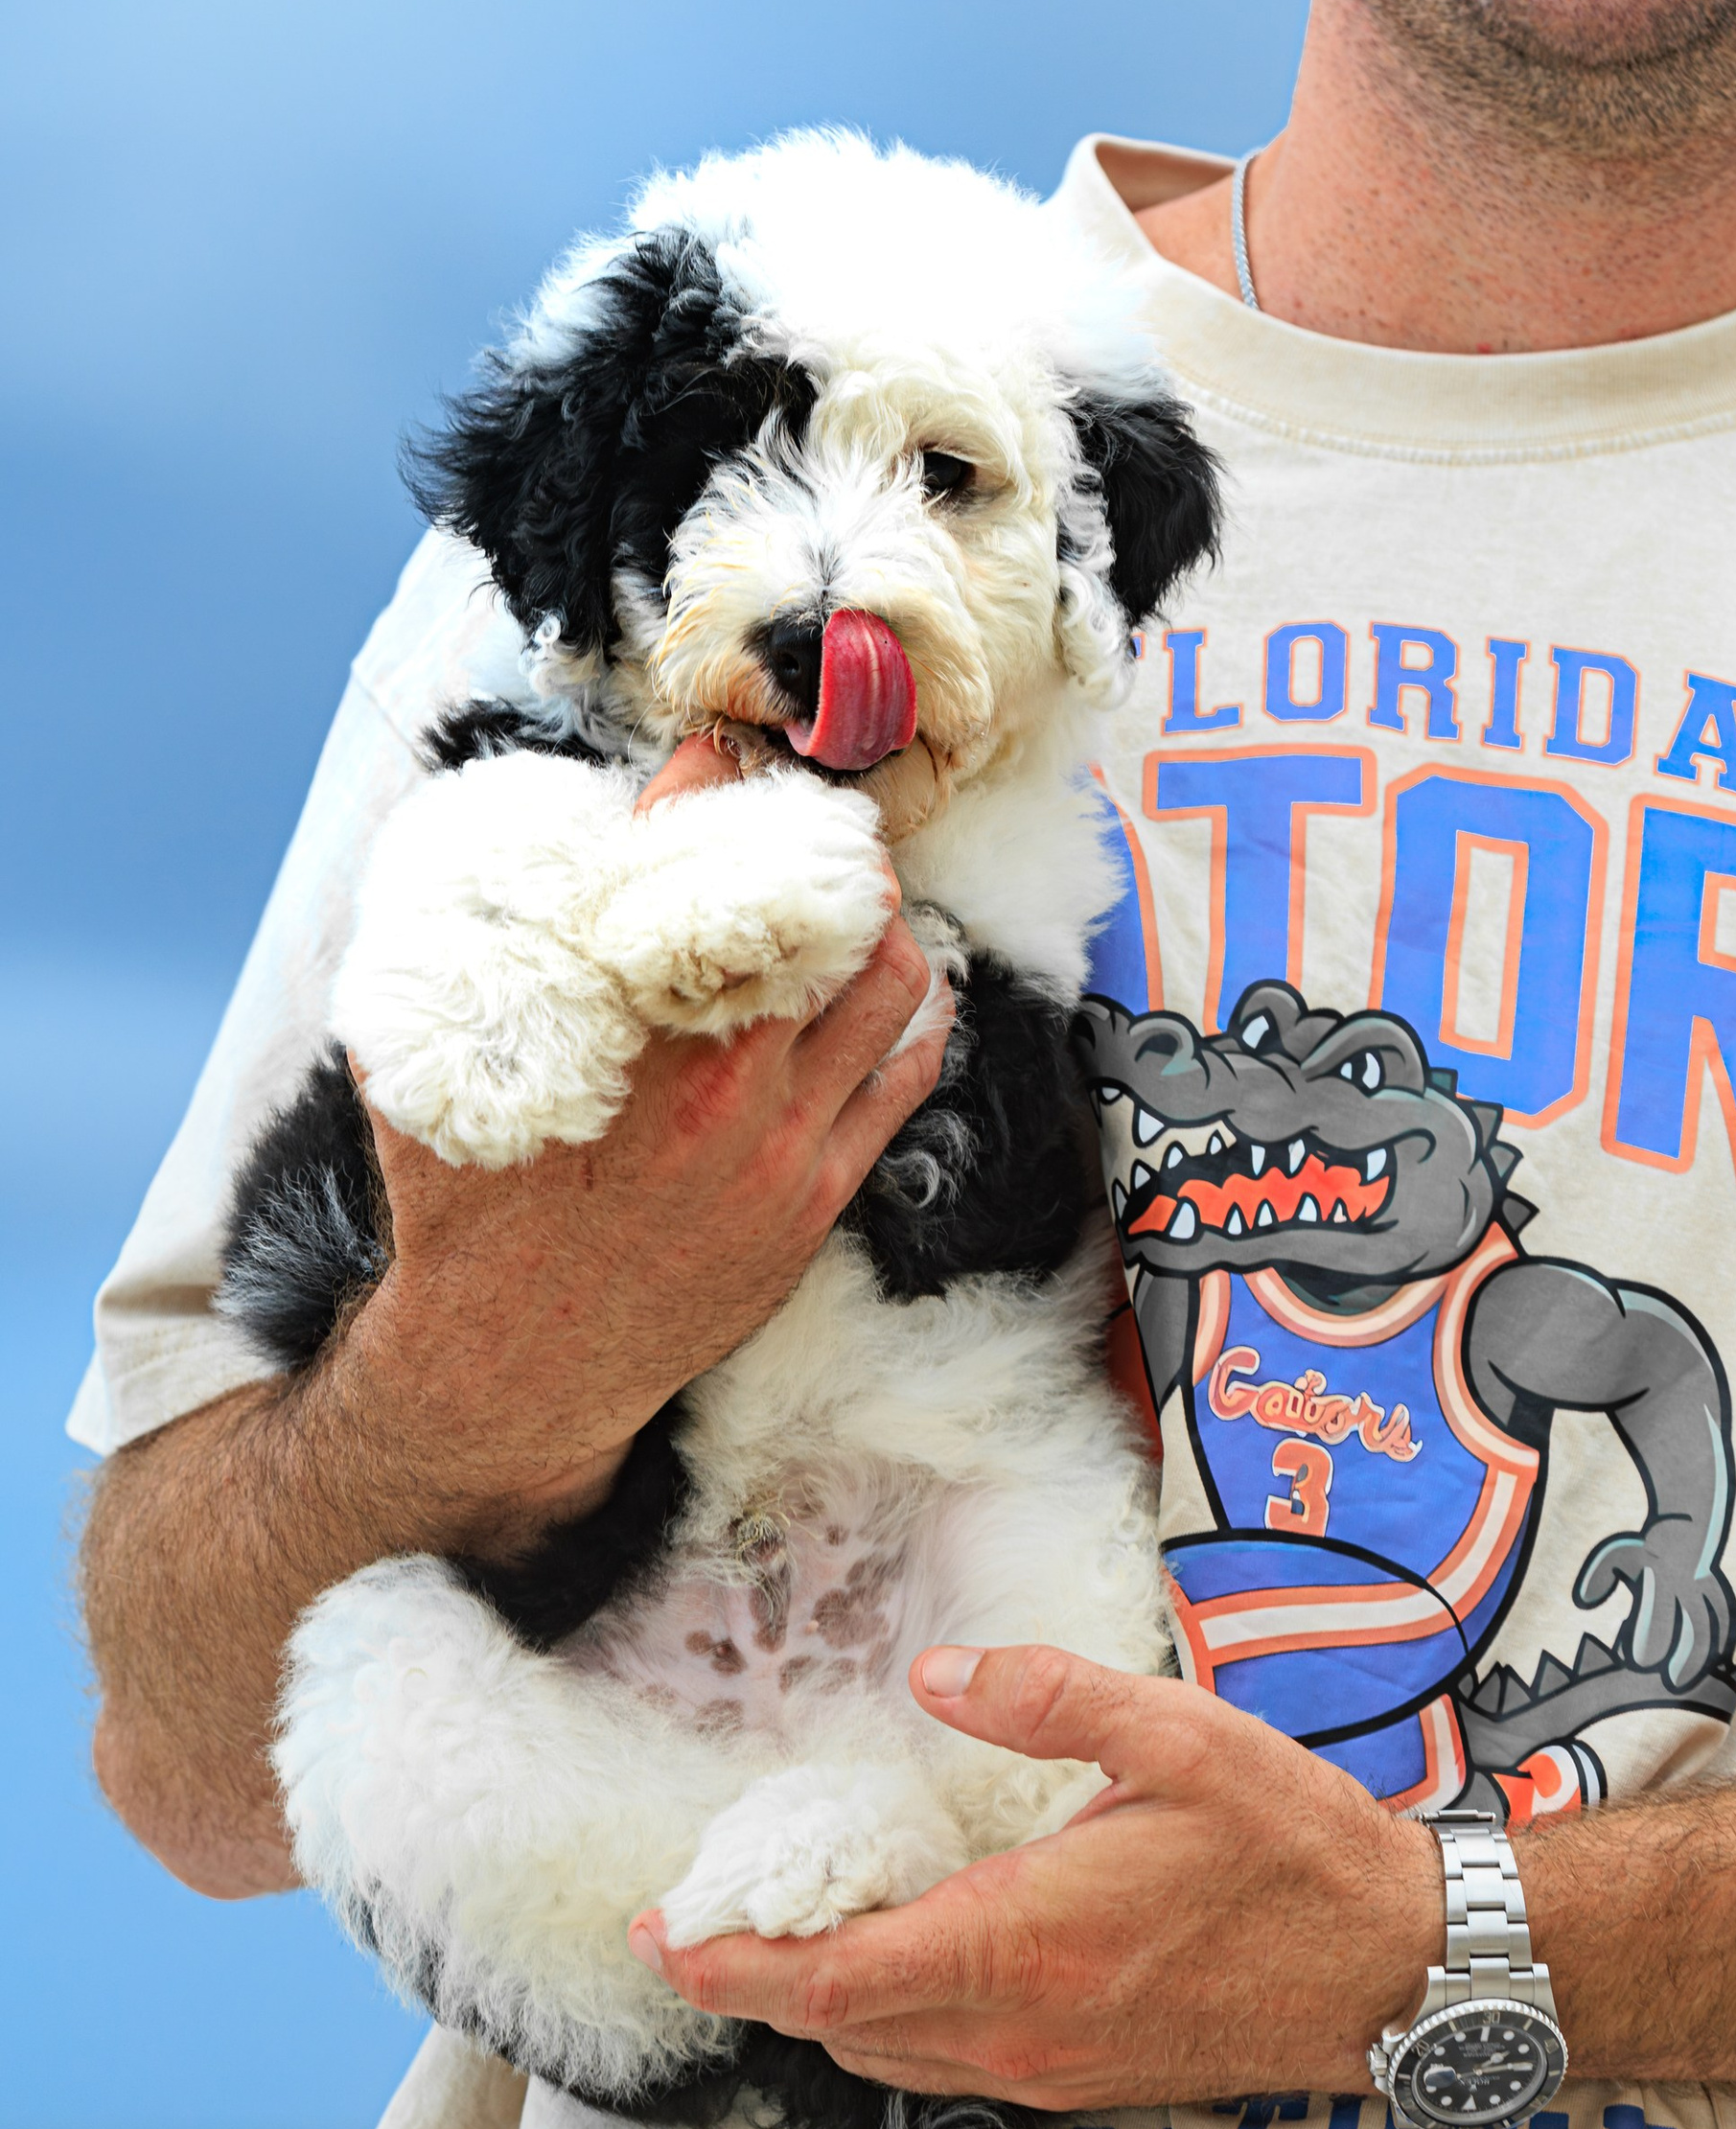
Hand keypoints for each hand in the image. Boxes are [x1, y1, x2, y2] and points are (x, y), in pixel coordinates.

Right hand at [334, 735, 944, 1554]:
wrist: (509, 1371)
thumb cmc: (465, 1210)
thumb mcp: (430, 1066)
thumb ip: (460, 957)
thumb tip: (479, 856)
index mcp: (616, 1029)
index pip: (687, 861)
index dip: (707, 785)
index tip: (715, 758)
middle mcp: (711, 1077)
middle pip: (819, 912)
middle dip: (824, 846)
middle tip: (818, 819)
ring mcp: (777, 1139)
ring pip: (888, 985)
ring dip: (884, 922)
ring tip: (860, 895)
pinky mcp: (815, 1194)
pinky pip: (904, 1076)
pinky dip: (912, 1013)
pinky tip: (896, 982)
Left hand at [629, 1644, 1444, 2104]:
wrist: (1390, 1965)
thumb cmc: (1292, 1850)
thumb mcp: (1176, 1737)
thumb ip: (1047, 1700)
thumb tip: (934, 1680)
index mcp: (1022, 1944)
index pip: (831, 1981)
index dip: (730, 1963)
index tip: (662, 1929)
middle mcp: (1018, 2026)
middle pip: (839, 2027)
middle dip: (758, 1977)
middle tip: (708, 1909)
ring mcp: (1050, 2065)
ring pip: (889, 2052)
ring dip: (824, 2000)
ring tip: (792, 1921)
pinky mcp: (1084, 2076)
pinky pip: (947, 2060)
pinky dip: (892, 2014)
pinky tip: (906, 1948)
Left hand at [1571, 1532, 1735, 1688]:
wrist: (1684, 1524)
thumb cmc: (1644, 1549)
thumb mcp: (1617, 1555)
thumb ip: (1600, 1576)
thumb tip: (1585, 1600)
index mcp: (1662, 1576)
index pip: (1658, 1615)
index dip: (1649, 1641)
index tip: (1638, 1662)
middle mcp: (1687, 1584)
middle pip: (1691, 1627)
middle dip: (1683, 1657)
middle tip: (1670, 1681)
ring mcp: (1706, 1589)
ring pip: (1711, 1628)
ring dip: (1702, 1657)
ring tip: (1687, 1680)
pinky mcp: (1718, 1592)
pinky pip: (1724, 1620)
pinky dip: (1720, 1644)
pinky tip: (1713, 1665)